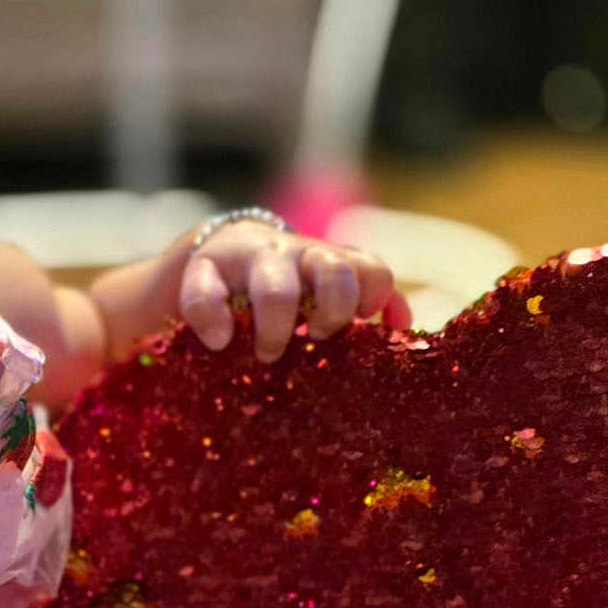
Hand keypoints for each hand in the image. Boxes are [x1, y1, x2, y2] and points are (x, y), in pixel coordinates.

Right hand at [180, 222, 409, 362]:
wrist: (211, 259)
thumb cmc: (279, 289)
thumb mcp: (319, 294)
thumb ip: (360, 304)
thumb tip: (402, 323)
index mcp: (328, 262)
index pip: (370, 270)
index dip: (372, 299)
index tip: (358, 325)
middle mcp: (295, 254)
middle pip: (334, 272)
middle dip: (332, 311)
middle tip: (316, 338)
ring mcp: (250, 259)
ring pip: (276, 287)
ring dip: (278, 326)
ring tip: (267, 353)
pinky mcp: (204, 267)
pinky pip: (207, 293)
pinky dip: (214, 320)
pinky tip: (219, 342)